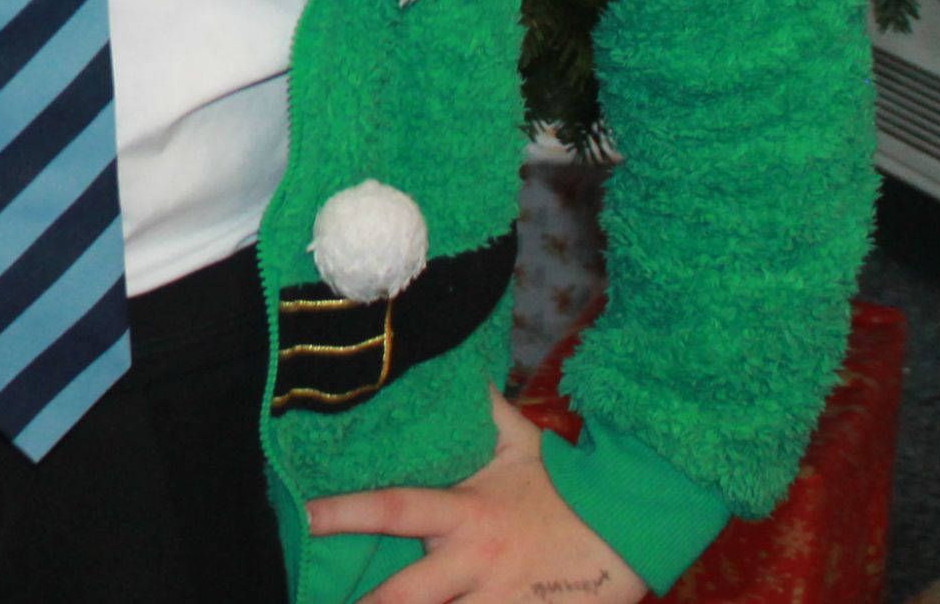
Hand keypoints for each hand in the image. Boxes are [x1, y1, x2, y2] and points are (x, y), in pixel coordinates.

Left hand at [305, 392, 646, 603]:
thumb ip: (478, 408)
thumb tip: (448, 360)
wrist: (634, 526)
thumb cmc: (565, 484)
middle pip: (407, 596)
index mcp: (465, 513)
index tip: (306, 517)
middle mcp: (475, 562)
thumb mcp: (518, 442)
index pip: (394, 509)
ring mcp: (501, 602)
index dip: (346, 513)